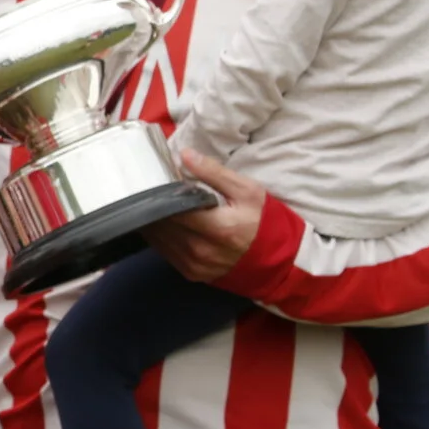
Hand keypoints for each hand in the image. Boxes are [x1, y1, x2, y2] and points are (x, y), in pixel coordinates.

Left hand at [138, 151, 265, 285]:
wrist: (275, 258)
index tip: (157, 181)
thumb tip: (184, 155)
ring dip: (155, 222)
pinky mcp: (191, 274)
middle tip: (153, 191)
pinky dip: (162, 237)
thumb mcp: (246, 190)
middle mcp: (202, 250)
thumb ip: (214, 172)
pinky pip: (165, 253)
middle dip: (156, 206)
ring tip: (156, 205)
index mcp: (218, 228)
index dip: (161, 194)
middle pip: (163, 224)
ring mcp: (196, 265)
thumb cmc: (261, 220)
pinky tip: (165, 224)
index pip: (173, 209)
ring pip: (160, 240)